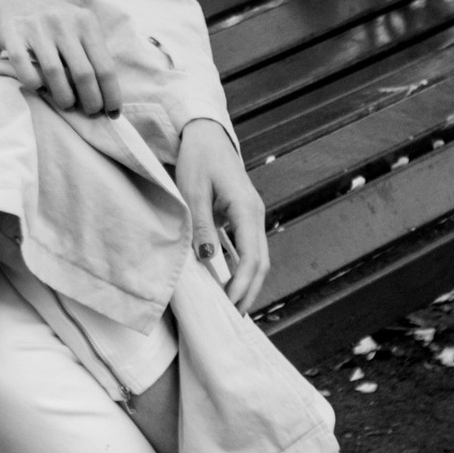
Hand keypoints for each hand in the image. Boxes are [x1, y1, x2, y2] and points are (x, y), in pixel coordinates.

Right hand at [0, 0, 116, 116]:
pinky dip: (34, 84)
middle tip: (90, 114)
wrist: (13, 0)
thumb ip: (91, 53)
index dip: (110, 94)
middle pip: (82, 73)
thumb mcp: (77, 28)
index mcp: (85, 22)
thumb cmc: (54, 24)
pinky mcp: (12, 33)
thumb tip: (107, 95)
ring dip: (63, 97)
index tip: (112, 113)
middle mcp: (62, 22)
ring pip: (54, 73)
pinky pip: (25, 67)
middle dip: (90, 100)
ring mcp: (36, 27)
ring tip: (67, 105)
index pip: (105, 66)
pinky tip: (41, 90)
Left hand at [176, 119, 268, 311]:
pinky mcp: (244, 217)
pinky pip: (248, 249)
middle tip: (233, 317)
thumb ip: (201, 225)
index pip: (251, 255)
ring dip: (247, 283)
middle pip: (260, 262)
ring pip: (257, 258)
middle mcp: (255, 214)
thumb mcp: (192, 190)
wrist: (206, 135)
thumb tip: (208, 259)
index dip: (242, 284)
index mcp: (245, 208)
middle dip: (249, 291)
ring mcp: (252, 216)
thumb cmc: (198, 158)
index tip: (230, 305)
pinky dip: (242, 269)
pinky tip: (231, 284)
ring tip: (233, 308)